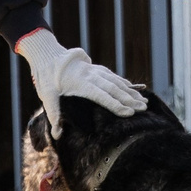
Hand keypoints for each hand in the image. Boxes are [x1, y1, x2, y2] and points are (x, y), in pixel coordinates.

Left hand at [15, 29, 146, 120]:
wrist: (47, 55)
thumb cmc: (46, 78)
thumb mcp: (47, 96)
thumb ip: (54, 115)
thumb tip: (57, 135)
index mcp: (81, 83)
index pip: (102, 96)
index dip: (116, 105)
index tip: (129, 113)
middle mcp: (91, 75)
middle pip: (114, 88)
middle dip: (130, 99)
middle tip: (143, 109)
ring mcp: (95, 70)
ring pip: (116, 81)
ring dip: (131, 92)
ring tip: (143, 101)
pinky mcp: (96, 68)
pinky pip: (113, 76)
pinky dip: (124, 83)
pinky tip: (134, 89)